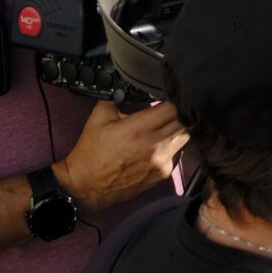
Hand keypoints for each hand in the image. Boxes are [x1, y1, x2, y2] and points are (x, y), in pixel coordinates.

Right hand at [54, 100, 187, 212]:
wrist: (85, 187)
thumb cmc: (91, 153)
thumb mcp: (99, 117)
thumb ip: (118, 96)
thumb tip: (130, 85)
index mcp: (139, 128)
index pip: (174, 107)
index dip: (176, 97)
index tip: (173, 94)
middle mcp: (154, 145)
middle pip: (186, 121)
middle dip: (182, 112)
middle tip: (172, 108)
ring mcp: (161, 161)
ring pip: (186, 137)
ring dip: (180, 128)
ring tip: (166, 125)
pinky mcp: (163, 173)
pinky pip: (178, 153)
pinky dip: (173, 145)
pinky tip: (159, 143)